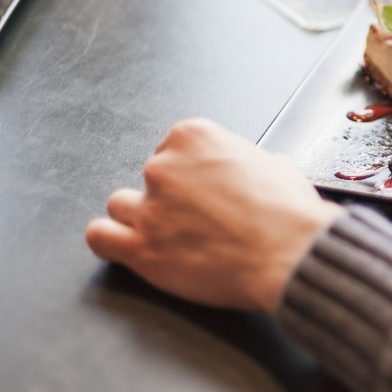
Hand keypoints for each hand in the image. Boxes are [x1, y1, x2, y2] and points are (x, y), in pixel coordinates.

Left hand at [85, 118, 344, 312]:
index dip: (190, 172)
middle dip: (170, 196)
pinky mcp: (141, 248)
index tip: (204, 188)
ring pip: (120, 204)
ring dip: (140, 217)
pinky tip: (129, 246)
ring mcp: (149, 207)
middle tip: (198, 217)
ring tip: (169, 235)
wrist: (291, 255)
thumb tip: (260, 168)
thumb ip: (252, 161)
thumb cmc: (289, 213)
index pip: (171, 147)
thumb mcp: (278, 165)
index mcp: (195, 136)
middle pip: (149, 176)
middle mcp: (164, 166)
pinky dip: (110, 240)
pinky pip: (99, 236)